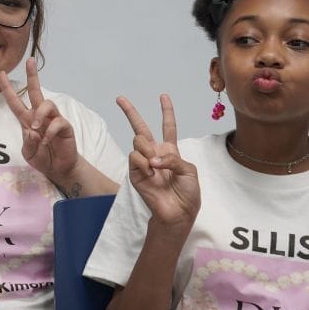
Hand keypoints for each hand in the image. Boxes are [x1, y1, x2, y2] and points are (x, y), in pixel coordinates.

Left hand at [0, 58, 79, 183]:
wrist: (59, 169)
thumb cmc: (43, 158)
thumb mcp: (28, 153)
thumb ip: (27, 142)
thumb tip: (31, 130)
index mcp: (27, 120)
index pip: (16, 101)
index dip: (8, 88)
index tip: (1, 74)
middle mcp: (40, 116)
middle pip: (36, 91)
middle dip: (32, 75)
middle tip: (30, 61)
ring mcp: (54, 119)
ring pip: (47, 104)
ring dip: (39, 115)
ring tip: (36, 128)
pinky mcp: (65, 127)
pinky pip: (58, 122)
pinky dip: (50, 132)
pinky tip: (47, 141)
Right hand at [116, 94, 199, 229]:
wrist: (178, 213)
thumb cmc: (187, 193)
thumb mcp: (189, 170)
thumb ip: (172, 158)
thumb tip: (152, 158)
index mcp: (169, 151)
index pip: (167, 127)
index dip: (166, 111)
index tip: (163, 96)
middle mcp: (154, 153)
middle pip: (140, 127)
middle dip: (129, 111)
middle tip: (119, 98)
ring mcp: (143, 162)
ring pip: (138, 141)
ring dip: (147, 150)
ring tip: (154, 166)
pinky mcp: (134, 173)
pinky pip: (134, 157)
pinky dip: (143, 163)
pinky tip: (150, 173)